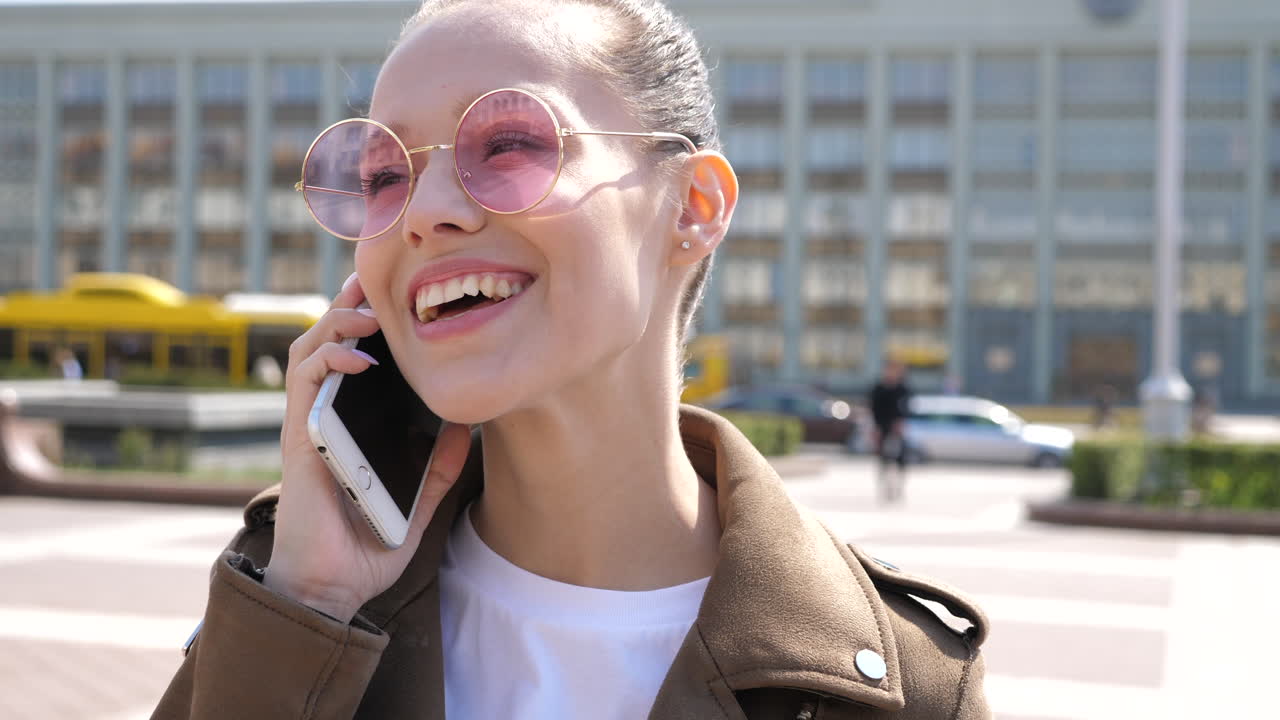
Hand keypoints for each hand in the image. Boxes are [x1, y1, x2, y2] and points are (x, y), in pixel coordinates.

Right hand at [262, 274, 471, 623]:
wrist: (331, 589)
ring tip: (370, 310)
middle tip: (377, 278)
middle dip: (351, 306)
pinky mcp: (298, 437)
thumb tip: (469, 429)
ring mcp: (307, 424)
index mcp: (350, 426)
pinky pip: (303, 383)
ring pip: (309, 350)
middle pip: (330, 342)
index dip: (369, 325)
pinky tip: (358, 354)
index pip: (354, 360)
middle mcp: (324, 417)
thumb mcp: (418, 502)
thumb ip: (439, 468)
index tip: (400, 297)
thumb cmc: (366, 548)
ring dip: (337, 322)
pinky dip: (327, 358)